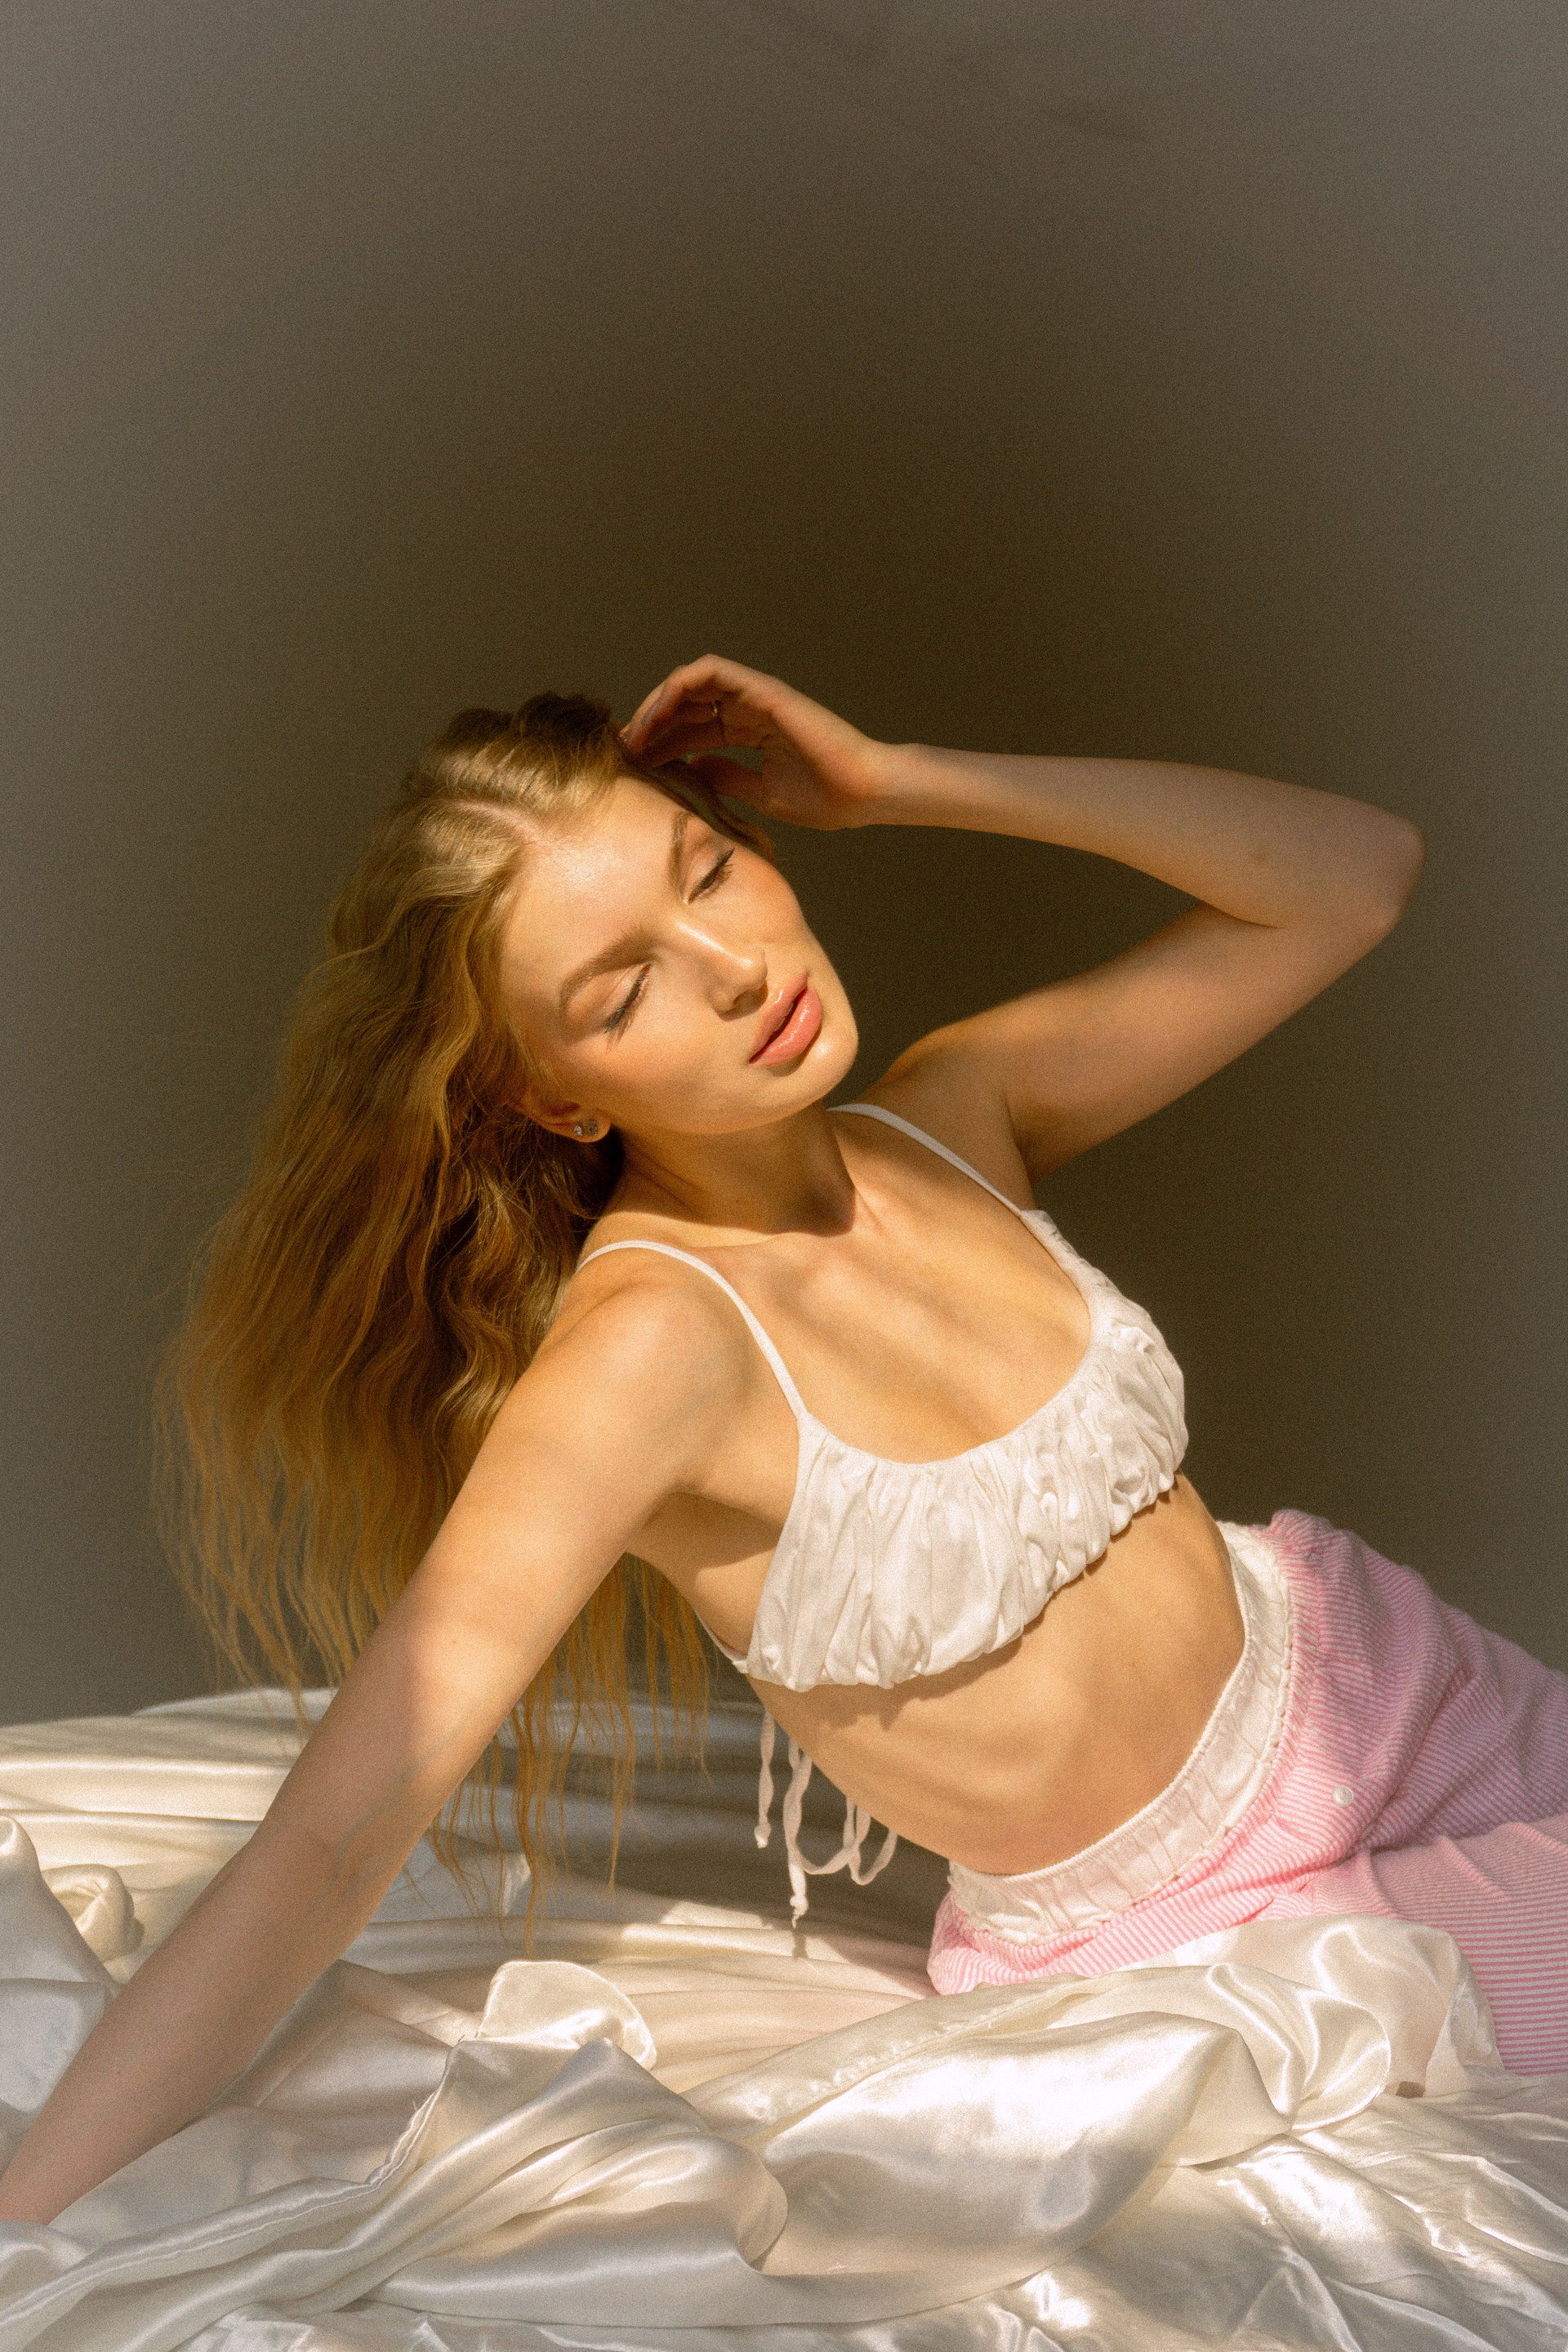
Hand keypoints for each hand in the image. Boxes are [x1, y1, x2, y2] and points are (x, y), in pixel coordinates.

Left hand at [619, 656, 889, 831]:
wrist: (863, 794)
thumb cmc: (826, 798)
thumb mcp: (762, 793)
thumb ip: (727, 777)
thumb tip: (693, 769)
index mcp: (751, 733)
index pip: (693, 730)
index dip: (660, 743)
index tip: (633, 765)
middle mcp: (750, 710)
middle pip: (686, 707)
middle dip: (650, 725)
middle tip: (622, 749)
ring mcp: (756, 697)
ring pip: (691, 684)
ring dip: (658, 704)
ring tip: (635, 734)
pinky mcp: (763, 690)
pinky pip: (711, 672)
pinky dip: (680, 686)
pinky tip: (658, 714)